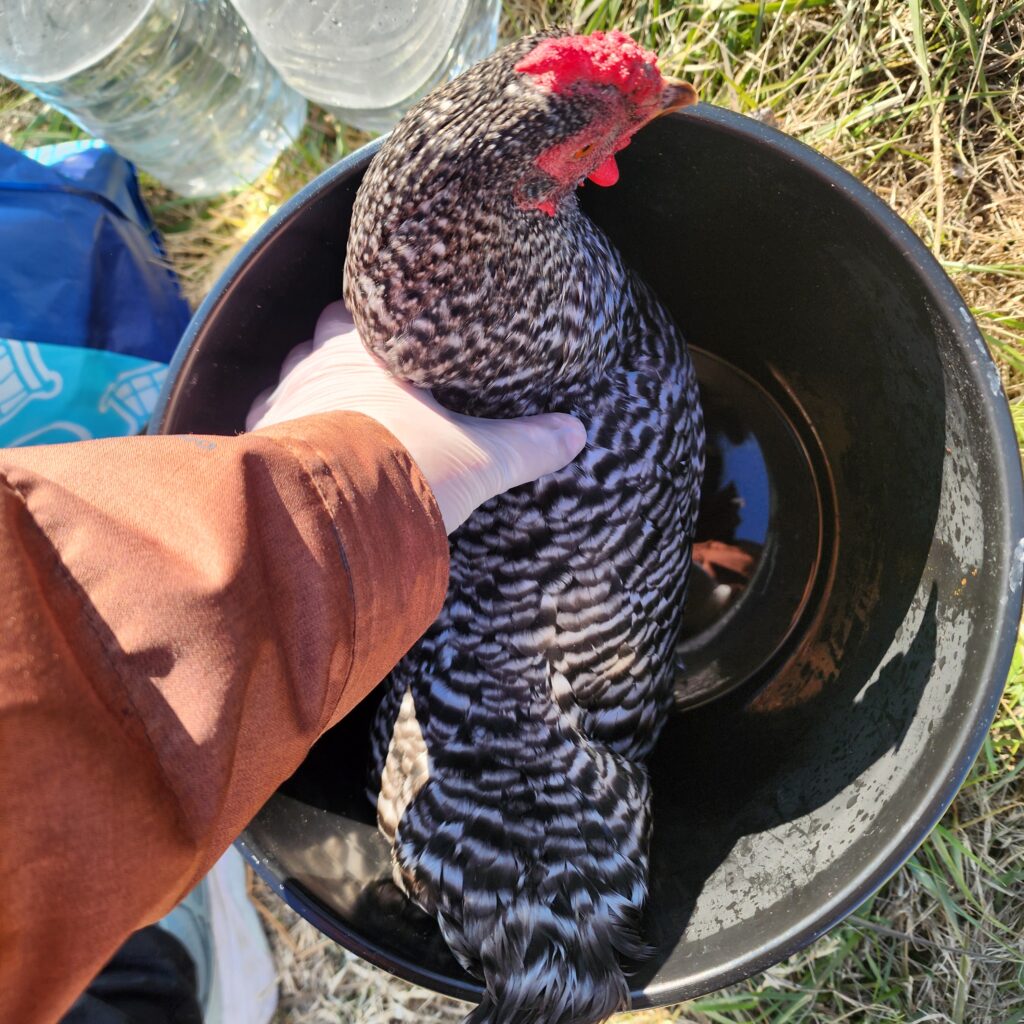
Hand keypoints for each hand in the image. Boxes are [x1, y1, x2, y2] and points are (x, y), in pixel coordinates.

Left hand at [247, 301, 586, 532]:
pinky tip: (302, 446)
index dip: (383, 320)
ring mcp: (285, 399)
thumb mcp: (482, 461)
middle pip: (325, 335)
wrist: (334, 519)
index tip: (399, 329)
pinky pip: (269, 421)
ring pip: (294, 374)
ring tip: (337, 410)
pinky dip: (284, 428)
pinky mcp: (261, 441)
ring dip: (312, 386)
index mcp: (374, 350)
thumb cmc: (408, 470)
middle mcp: (321, 363)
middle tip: (372, 372)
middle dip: (343, 348)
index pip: (372, 310)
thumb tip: (576, 434)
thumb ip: (528, 445)